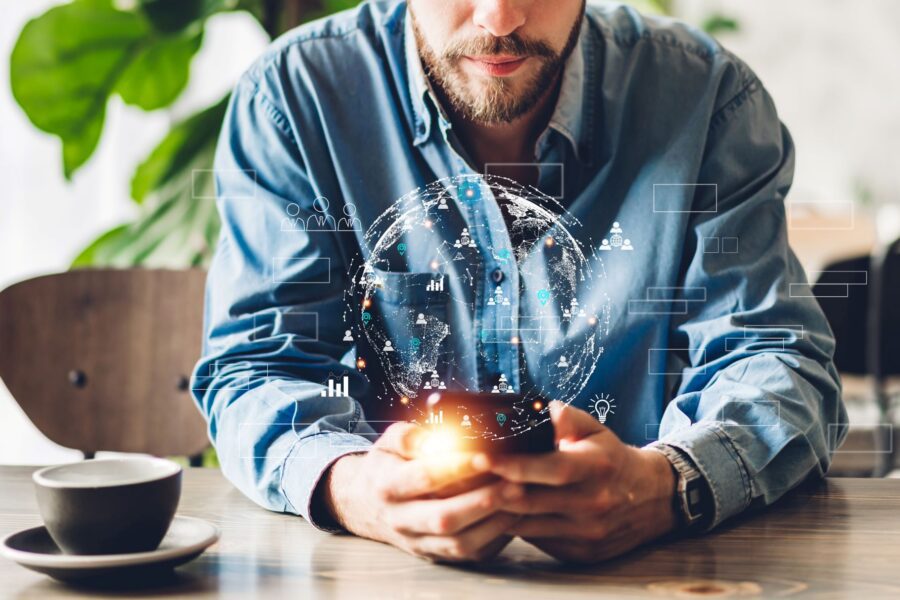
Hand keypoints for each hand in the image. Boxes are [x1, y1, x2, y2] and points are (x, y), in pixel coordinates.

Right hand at [320, 422, 522, 562]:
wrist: (366, 505)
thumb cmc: (387, 466)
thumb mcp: (389, 441)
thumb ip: (412, 436)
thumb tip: (439, 437)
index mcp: (388, 486)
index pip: (425, 477)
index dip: (457, 466)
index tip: (485, 456)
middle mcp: (401, 520)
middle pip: (444, 518)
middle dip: (483, 501)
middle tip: (514, 483)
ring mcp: (418, 542)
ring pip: (459, 543)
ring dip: (494, 522)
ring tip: (518, 497)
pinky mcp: (435, 555)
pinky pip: (469, 554)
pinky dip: (494, 537)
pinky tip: (511, 515)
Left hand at [474, 401, 676, 562]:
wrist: (652, 499)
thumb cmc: (612, 459)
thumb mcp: (595, 430)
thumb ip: (565, 416)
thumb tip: (538, 407)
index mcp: (595, 468)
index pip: (548, 468)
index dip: (511, 465)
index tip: (479, 457)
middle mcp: (592, 503)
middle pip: (530, 500)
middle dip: (492, 489)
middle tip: (462, 477)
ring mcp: (586, 532)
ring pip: (529, 524)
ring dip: (499, 511)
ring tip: (473, 494)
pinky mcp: (580, 552)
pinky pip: (537, 540)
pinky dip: (516, 526)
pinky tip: (499, 513)